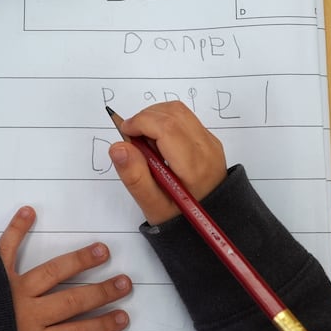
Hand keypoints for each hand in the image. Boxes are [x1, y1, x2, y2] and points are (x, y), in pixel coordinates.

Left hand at [0, 205, 130, 330]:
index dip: (103, 325)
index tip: (123, 316)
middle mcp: (29, 314)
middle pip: (74, 300)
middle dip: (102, 292)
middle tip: (125, 282)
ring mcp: (12, 290)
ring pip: (54, 273)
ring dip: (79, 260)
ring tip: (101, 251)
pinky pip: (8, 247)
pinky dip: (18, 228)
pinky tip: (30, 211)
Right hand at [109, 101, 228, 225]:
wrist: (211, 218)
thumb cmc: (180, 216)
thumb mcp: (153, 205)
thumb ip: (135, 177)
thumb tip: (118, 147)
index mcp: (194, 167)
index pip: (167, 127)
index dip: (141, 122)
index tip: (124, 132)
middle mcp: (207, 149)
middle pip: (173, 113)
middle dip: (145, 117)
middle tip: (132, 139)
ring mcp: (210, 142)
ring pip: (179, 111)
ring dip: (155, 117)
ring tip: (145, 142)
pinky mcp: (209, 140)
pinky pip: (185, 118)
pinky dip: (165, 122)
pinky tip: (158, 144)